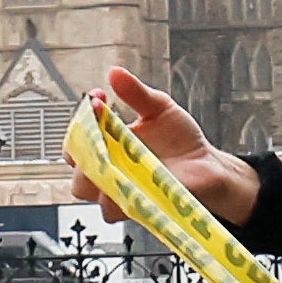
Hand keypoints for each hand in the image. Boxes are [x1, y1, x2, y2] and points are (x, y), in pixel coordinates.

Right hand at [86, 64, 254, 234]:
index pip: (76, 139)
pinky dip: (118, 197)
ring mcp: (120, 189)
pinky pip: (115, 209)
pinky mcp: (136, 206)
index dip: (79, 122)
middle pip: (75, 169)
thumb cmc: (180, 139)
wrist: (206, 165)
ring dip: (95, 176)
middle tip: (99, 135)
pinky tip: (132, 182)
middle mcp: (108, 170)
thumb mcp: (159, 108)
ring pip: (88, 192)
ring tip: (112, 159)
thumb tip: (115, 73)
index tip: (97, 101)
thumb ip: (136, 93)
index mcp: (107, 144)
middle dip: (80, 153)